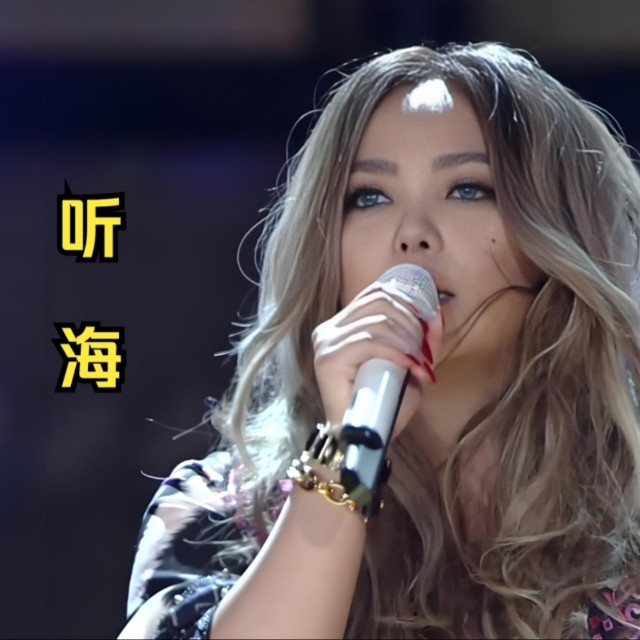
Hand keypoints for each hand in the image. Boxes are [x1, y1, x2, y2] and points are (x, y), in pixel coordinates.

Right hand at [312, 281, 441, 437]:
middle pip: (380, 302)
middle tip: (426, 349)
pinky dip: (396, 352)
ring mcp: (326, 343)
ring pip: (378, 322)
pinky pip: (369, 342)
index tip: (429, 321)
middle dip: (412, 322)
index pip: (376, 292)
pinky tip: (410, 365)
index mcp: (343, 325)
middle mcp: (329, 329)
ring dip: (408, 340)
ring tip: (420, 363)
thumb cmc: (383, 404)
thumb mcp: (409, 364)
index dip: (408, 300)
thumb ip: (422, 339)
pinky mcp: (328, 359)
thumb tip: (436, 312)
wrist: (364, 440)